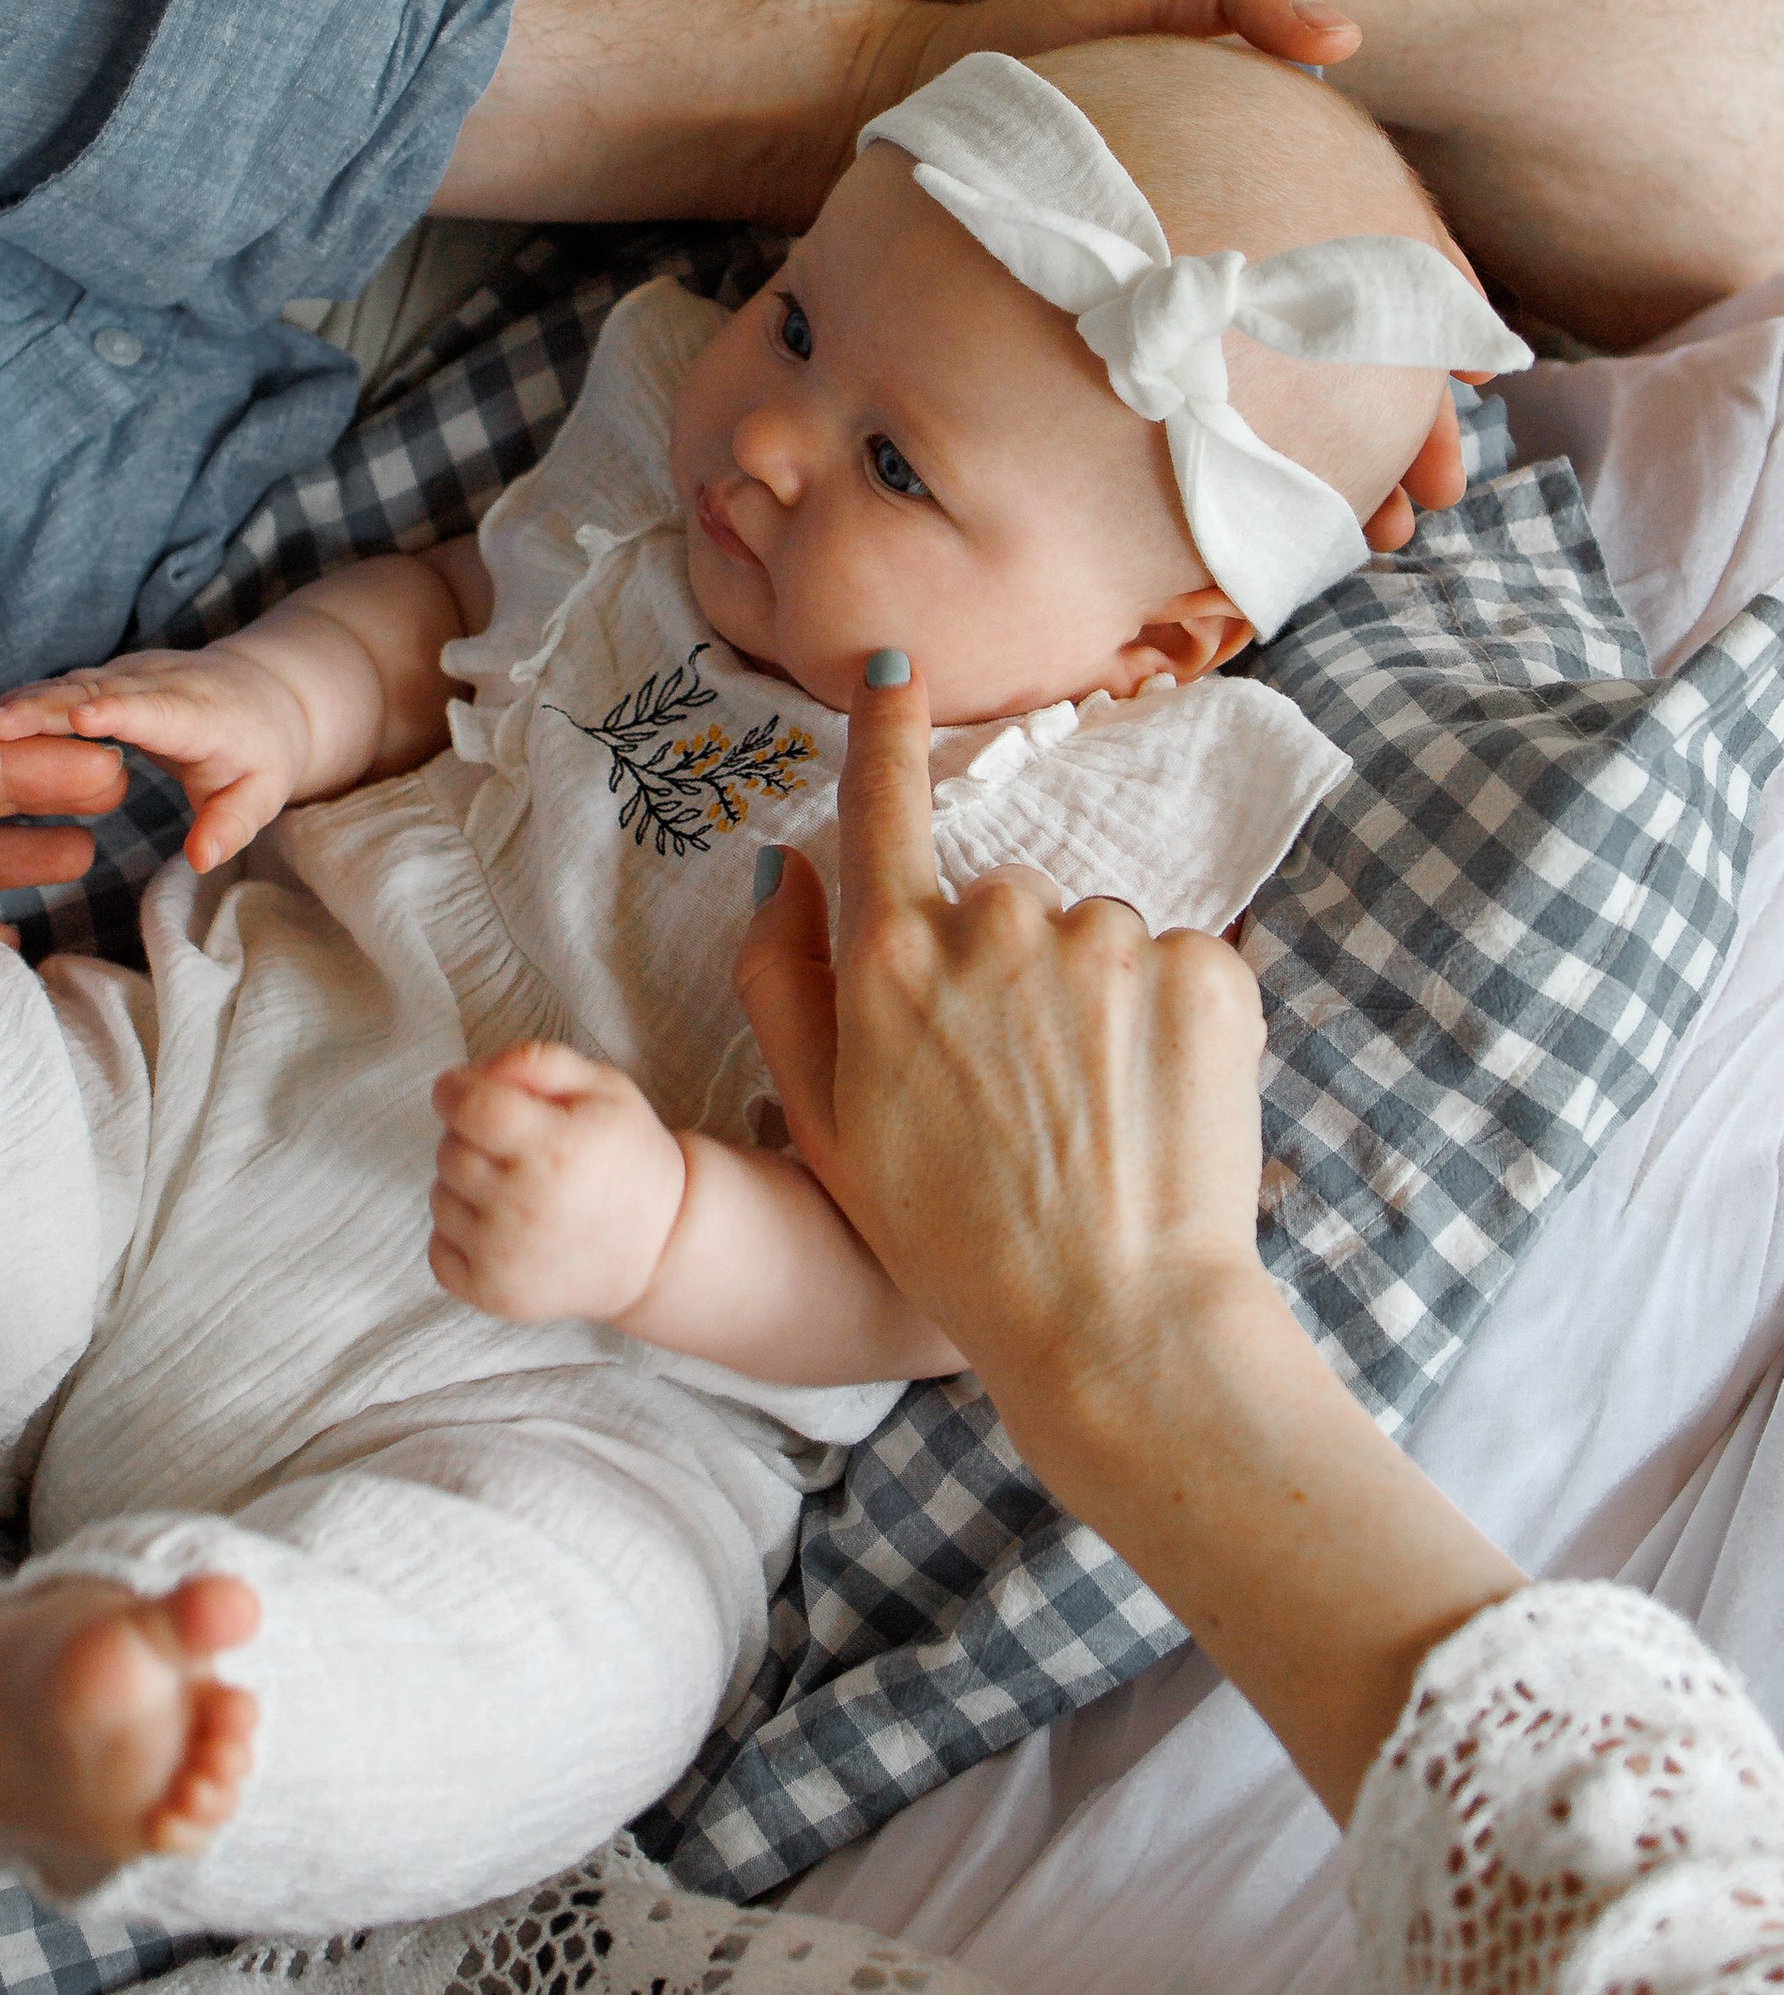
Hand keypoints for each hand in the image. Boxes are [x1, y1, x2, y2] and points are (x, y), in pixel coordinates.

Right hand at [0, 644, 317, 872]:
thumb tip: (201, 859)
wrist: (263, 692)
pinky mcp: (107, 675)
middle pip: (96, 691)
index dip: (118, 711)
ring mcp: (129, 673)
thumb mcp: (262, 795)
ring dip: (23, 703)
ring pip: (70, 684)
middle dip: (45, 706)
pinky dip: (24, 702)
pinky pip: (62, 686)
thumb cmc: (261, 752)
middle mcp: (158, 683)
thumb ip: (231, 826)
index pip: (155, 710)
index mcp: (198, 713)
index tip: (81, 717)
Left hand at [426, 1041, 686, 1323]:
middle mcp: (524, 1205)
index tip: (459, 1090)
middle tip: (509, 1145)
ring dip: (462, 1185)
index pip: (470, 1108)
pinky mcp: (494, 1294)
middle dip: (467, 1136)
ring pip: (439, 1198)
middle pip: (450, 1151)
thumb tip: (475, 1072)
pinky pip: (437, 1251)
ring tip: (512, 1188)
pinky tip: (500, 1226)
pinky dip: (457, 1235)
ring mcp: (505, 1257)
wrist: (659, 1248)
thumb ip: (538, 1062)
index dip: (454, 1090)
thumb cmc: (626, 1157)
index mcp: (554, 1148)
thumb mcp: (603, 1088)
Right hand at [732, 657, 1527, 1823]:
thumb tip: (784, 867)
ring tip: (1091, 1116)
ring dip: (1090, 1000)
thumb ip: (785, 982)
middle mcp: (997, 926)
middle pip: (998, 900)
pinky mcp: (1211, 972)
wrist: (1115, 1327)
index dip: (883, 729)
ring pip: (1092, 935)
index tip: (895, 666)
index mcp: (893, 962)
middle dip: (1003, 968)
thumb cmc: (950, 1241)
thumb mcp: (825, 1124)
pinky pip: (1182, 962)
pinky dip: (1171, 1020)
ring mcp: (1111, 944)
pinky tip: (1153, 1108)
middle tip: (1014, 1091)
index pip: (881, 807)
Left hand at [902, 0, 1485, 550]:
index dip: (1436, 312)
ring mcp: (1168, 306)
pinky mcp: (1109, 349)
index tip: (1471, 380)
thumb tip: (1339, 32)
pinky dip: (1225, 480)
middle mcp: (1232, 246)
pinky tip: (1244, 536)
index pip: (1381, 248)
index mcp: (1268, 170)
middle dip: (1404, 427)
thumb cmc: (1016, 53)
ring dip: (1334, 473)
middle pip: (1343, 348)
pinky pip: (1184, 425)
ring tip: (1367, 540)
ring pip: (1280, 404)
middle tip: (1424, 499)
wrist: (894, 115)